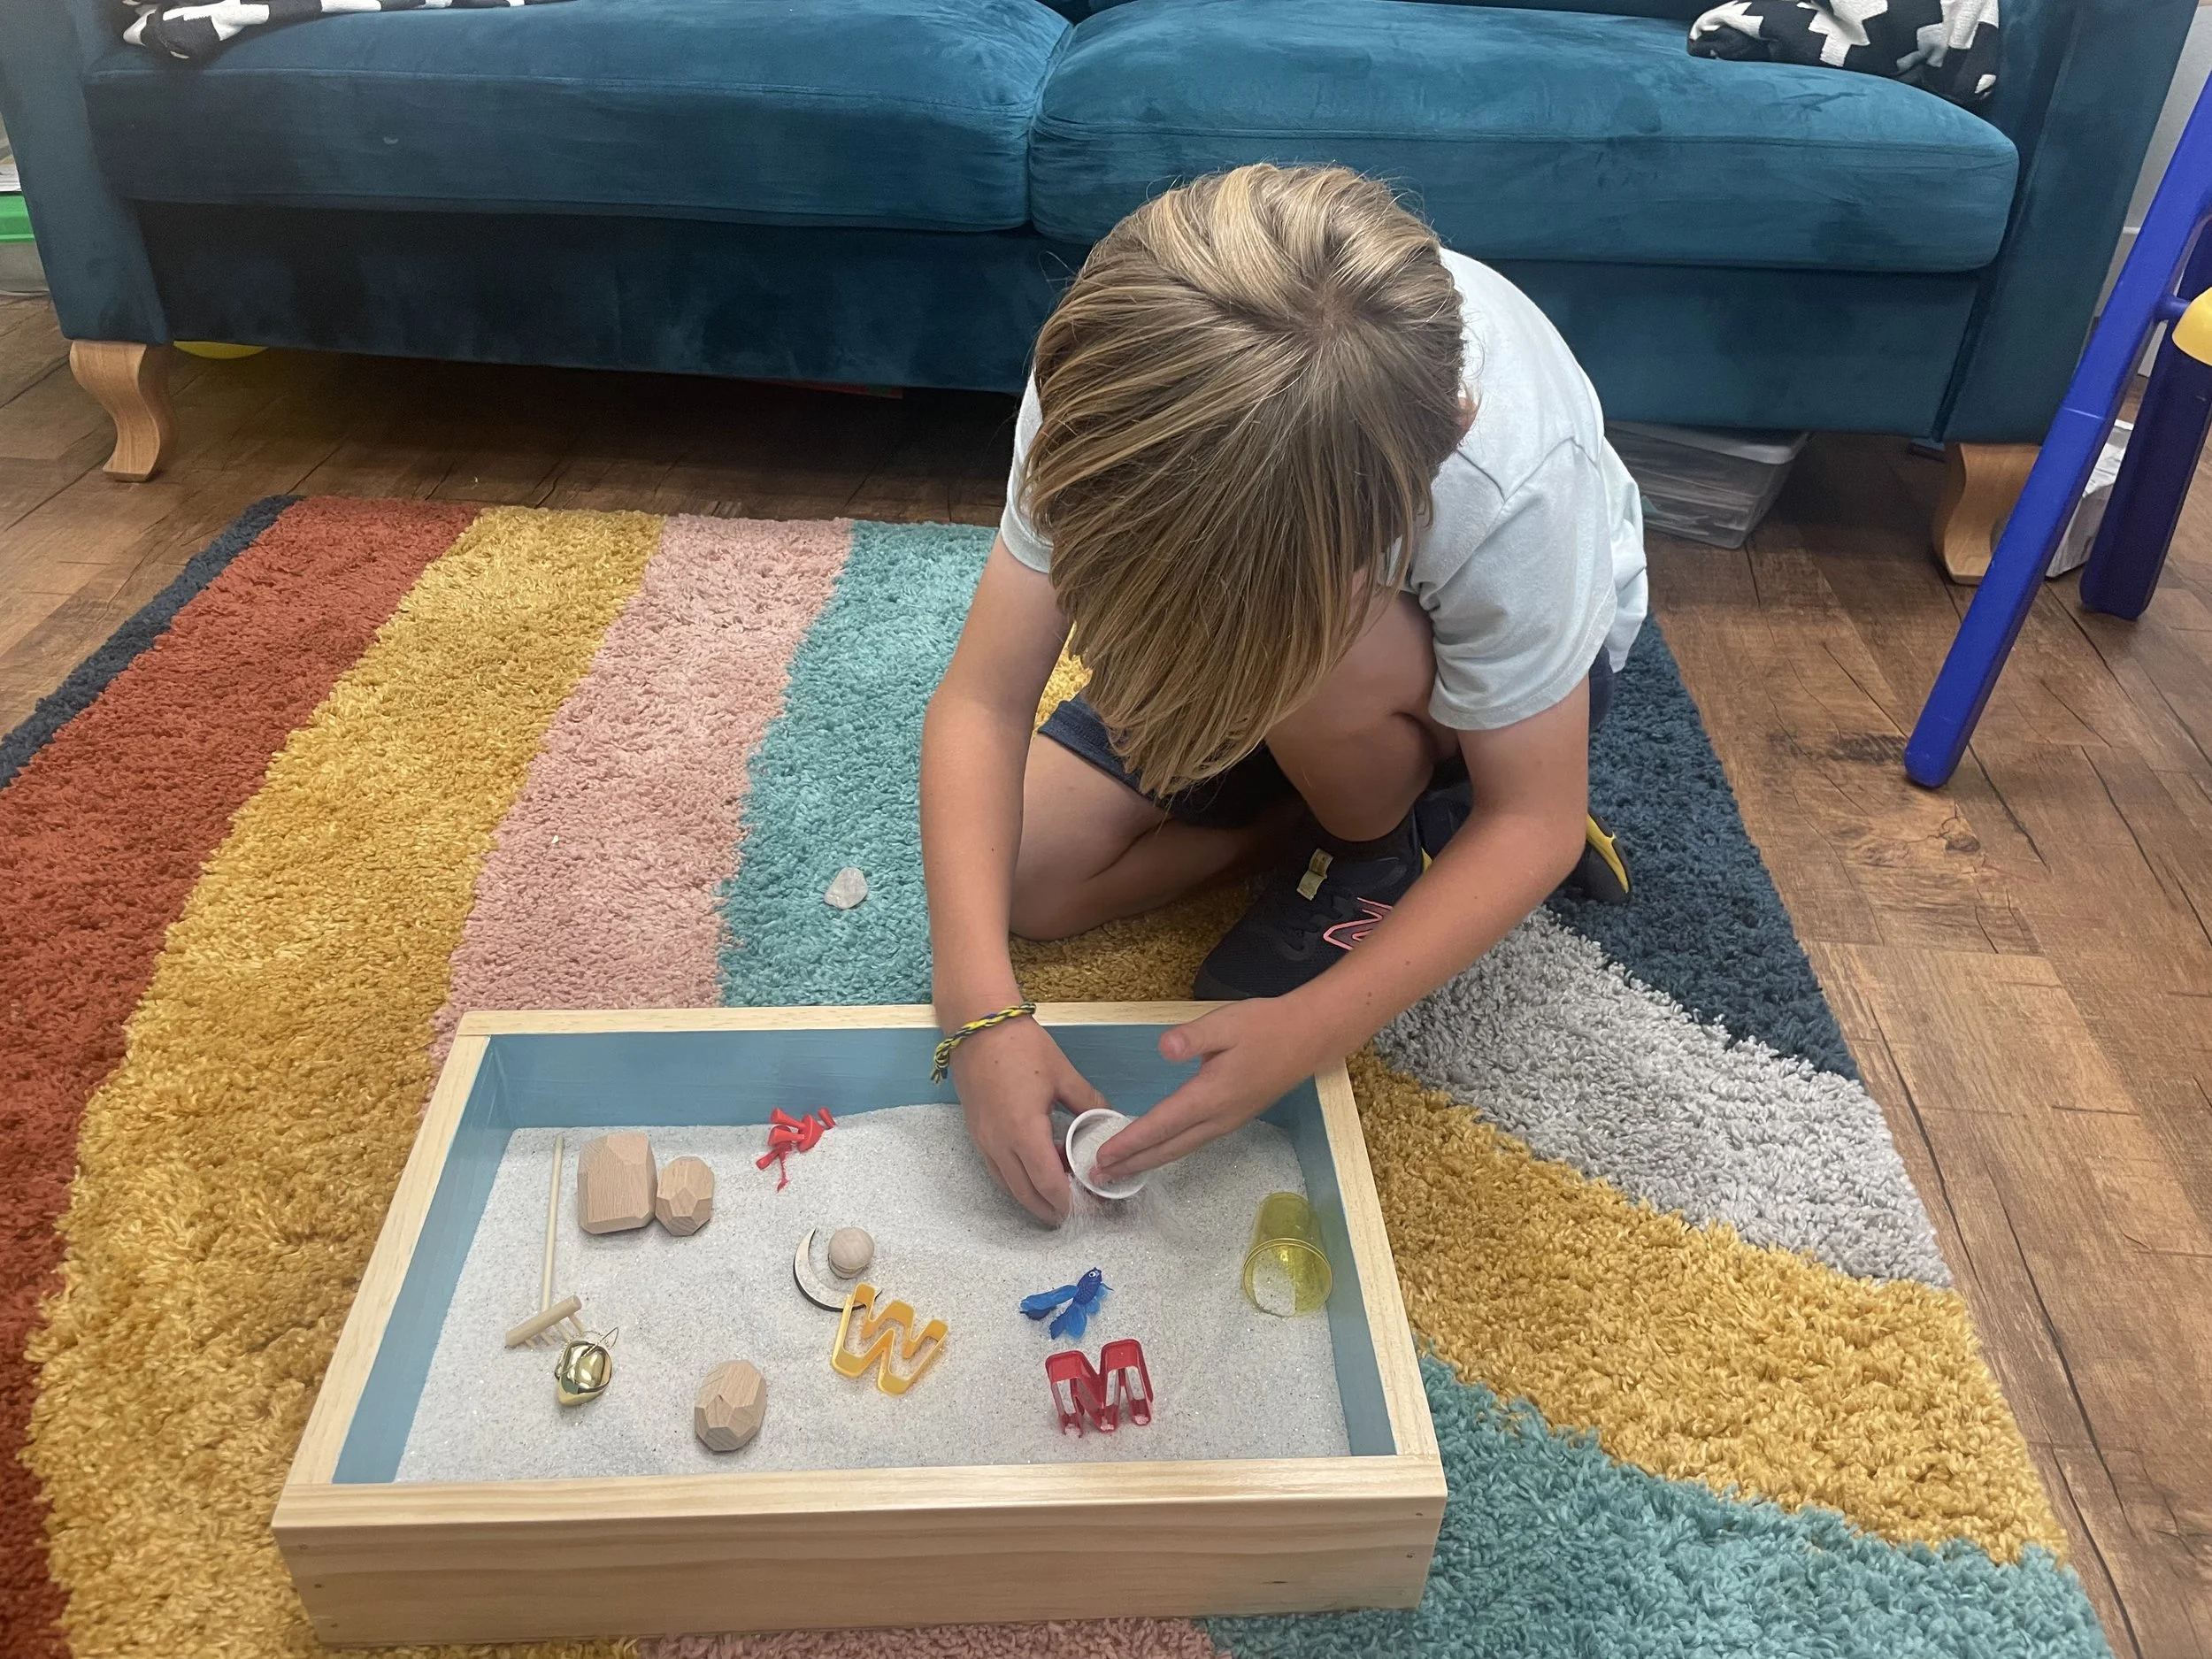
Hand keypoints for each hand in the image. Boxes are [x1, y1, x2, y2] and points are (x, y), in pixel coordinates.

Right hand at [951, 1016, 1105, 1222]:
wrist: (976, 1026)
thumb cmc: (1020, 1046)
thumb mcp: (1063, 1074)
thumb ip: (1089, 1103)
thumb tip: (1108, 1121)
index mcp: (1024, 1131)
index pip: (1048, 1184)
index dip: (1068, 1202)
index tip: (1087, 1207)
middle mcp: (998, 1144)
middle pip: (1025, 1194)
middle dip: (1051, 1209)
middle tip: (1076, 1211)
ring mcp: (983, 1141)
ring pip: (1008, 1186)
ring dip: (1033, 1196)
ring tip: (1059, 1193)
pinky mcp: (976, 1134)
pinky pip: (997, 1170)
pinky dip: (1017, 1179)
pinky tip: (1035, 1169)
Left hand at [1093, 999, 1327, 1181]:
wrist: (1309, 1037)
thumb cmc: (1265, 1026)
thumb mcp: (1226, 1023)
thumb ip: (1192, 1037)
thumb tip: (1164, 1048)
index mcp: (1211, 1095)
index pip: (1162, 1125)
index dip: (1130, 1142)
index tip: (1102, 1157)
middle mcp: (1218, 1117)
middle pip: (1168, 1148)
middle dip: (1132, 1164)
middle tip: (1098, 1177)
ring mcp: (1228, 1121)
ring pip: (1181, 1148)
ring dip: (1149, 1161)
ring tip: (1120, 1170)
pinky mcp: (1233, 1117)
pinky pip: (1193, 1142)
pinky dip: (1168, 1151)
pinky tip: (1158, 1149)